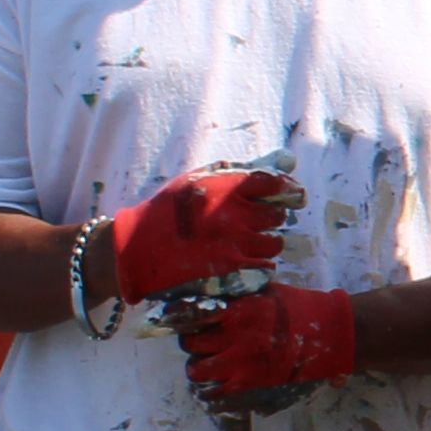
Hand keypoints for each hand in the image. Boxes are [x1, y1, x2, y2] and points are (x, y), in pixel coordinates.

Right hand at [90, 168, 294, 325]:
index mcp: (227, 187)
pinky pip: (265, 268)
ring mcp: (234, 244)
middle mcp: (234, 214)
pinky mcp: (231, 270)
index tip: (292, 196)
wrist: (138, 247)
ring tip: (246, 242)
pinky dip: (259, 265)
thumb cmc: (170, 209)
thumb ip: (245, 170)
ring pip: (274, 244)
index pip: (275, 183)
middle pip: (278, 216)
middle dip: (271, 218)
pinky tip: (242, 260)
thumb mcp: (201, 179)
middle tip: (256, 221)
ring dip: (266, 243)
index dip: (288, 190)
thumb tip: (289, 160)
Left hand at [176, 284, 360, 406]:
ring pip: (196, 370)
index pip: (192, 315)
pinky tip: (214, 385)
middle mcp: (233, 337)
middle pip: (190, 344)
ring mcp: (239, 363)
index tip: (187, 321)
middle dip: (192, 343)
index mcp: (236, 311)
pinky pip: (214, 394)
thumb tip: (215, 294)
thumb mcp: (266, 290)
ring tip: (207, 365)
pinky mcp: (248, 383)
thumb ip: (239, 294)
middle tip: (202, 343)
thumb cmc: (299, 308)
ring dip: (198, 367)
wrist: (328, 334)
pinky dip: (209, 392)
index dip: (184, 319)